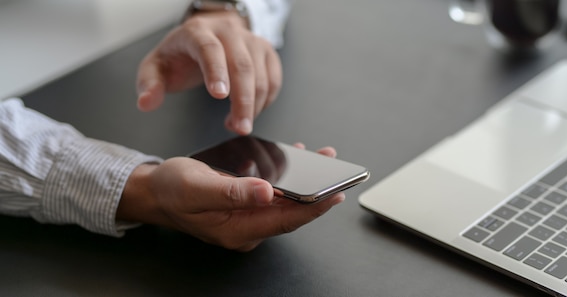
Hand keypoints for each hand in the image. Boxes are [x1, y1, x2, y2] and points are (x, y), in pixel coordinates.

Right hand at [117, 145, 343, 251]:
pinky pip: (274, 197)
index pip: (286, 220)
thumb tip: (268, 192)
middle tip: (334, 167)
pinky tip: (294, 161)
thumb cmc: (172, 189)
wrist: (154, 192)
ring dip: (304, 183)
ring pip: (285, 203)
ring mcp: (247, 221)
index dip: (315, 207)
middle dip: (316, 191)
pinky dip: (287, 180)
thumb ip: (232, 192)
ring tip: (320, 159)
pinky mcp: (246, 209)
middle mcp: (247, 229)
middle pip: (291, 213)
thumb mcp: (197, 187)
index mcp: (237, 230)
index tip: (336, 191)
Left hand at [136, 11, 282, 134]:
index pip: (210, 49)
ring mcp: (251, 39)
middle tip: (240, 128)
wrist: (204, 38)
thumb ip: (149, 85)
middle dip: (243, 101)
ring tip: (237, 124)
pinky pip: (274, 79)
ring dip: (255, 106)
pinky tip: (251, 112)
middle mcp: (228, 31)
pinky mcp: (266, 51)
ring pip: (262, 75)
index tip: (219, 96)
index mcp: (198, 32)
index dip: (216, 72)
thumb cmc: (180, 56)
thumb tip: (146, 103)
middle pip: (242, 65)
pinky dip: (266, 101)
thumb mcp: (156, 67)